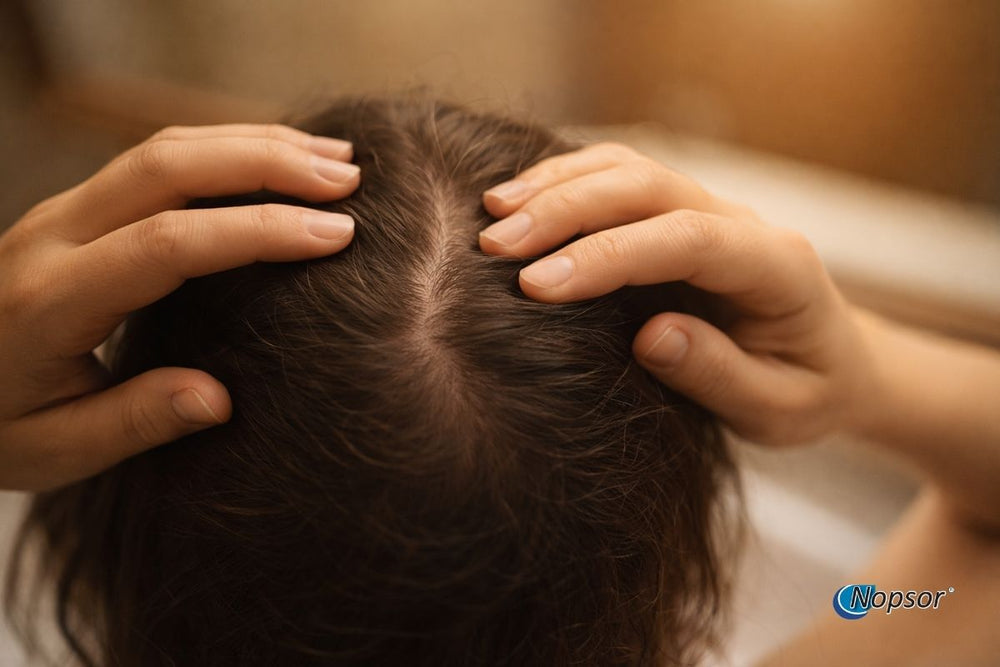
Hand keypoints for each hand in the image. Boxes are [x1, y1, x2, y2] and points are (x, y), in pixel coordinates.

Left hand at [0, 124, 359, 489]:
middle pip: (168, 166)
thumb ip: (135, 422)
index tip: (336, 237)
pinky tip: (277, 159)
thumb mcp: (55, 450)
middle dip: (268, 163)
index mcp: (50, 299)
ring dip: (255, 144)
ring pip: (165, 146)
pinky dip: (227, 147)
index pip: (168, 245)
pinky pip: (159, 155)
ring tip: (336, 159)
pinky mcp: (81, 204)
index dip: (258, 233)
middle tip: (350, 179)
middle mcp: (54, 235)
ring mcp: (65, 210)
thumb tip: (218, 398)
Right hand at [478, 142, 876, 445]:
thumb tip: (652, 336)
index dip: (608, 255)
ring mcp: (709, 209)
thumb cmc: (808, 391)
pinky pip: (620, 178)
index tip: (536, 287)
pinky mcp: (678, 214)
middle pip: (648, 186)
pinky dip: (566, 181)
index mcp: (776, 266)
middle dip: (566, 209)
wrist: (835, 361)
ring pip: (628, 169)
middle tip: (493, 246)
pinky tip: (519, 201)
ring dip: (557, 185)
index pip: (686, 239)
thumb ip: (721, 375)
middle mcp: (742, 221)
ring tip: (491, 214)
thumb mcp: (778, 409)